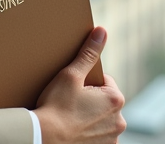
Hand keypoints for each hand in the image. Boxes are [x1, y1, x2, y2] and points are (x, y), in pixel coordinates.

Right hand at [33, 27, 126, 143]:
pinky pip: (99, 136)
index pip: (104, 81)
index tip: (74, 89)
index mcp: (115, 99)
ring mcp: (112, 138)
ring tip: (71, 117)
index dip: (87, 82)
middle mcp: (119, 121)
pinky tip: (75, 130)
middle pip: (104, 101)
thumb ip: (88, 53)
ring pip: (102, 119)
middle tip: (70, 103)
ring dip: (91, 117)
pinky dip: (89, 133)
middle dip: (91, 100)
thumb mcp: (71, 75)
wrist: (44, 138)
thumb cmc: (56, 107)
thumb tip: (102, 32)